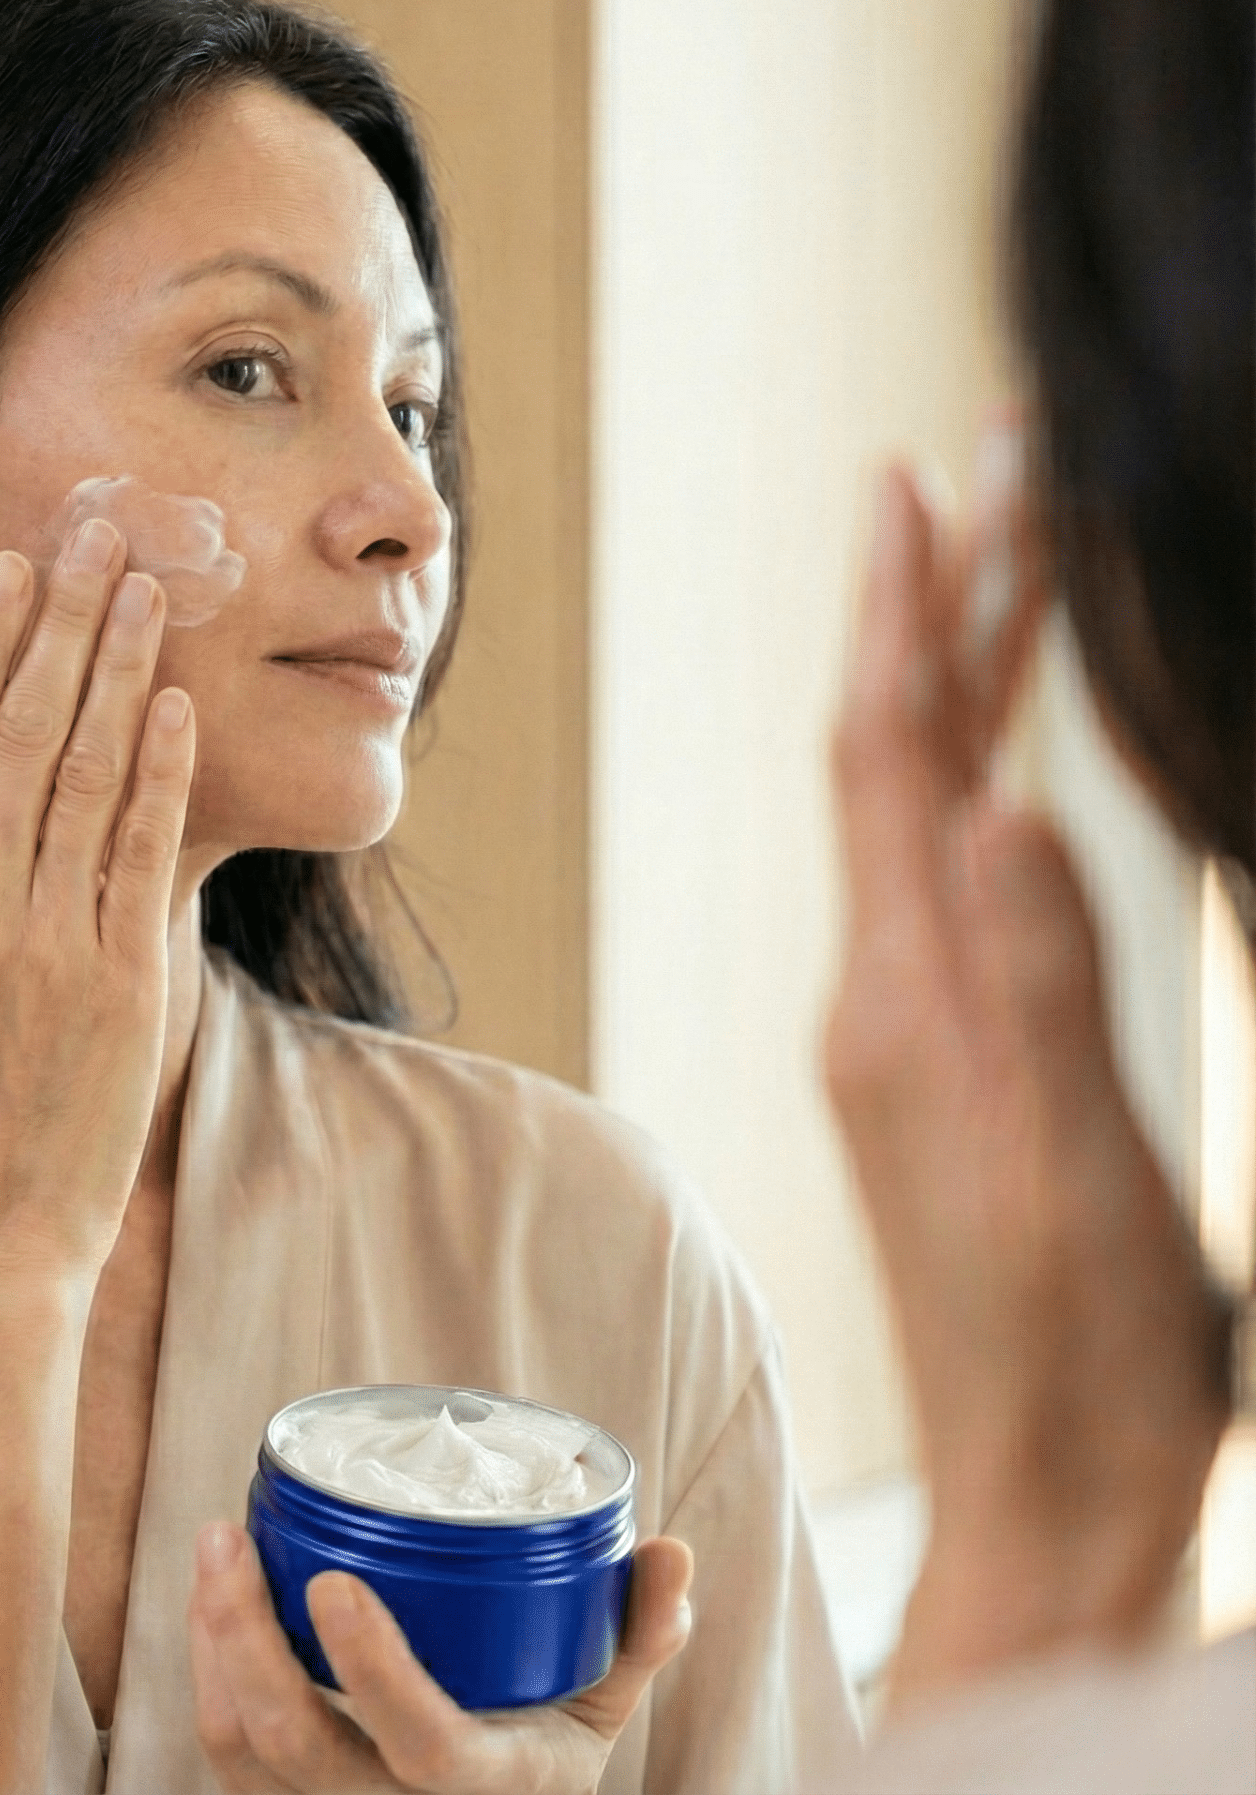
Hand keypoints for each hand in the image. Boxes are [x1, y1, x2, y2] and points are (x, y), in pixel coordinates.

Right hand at [0, 515, 195, 1272]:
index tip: (19, 568)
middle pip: (24, 732)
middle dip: (65, 623)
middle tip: (102, 536)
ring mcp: (47, 940)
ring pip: (88, 774)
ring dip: (122, 672)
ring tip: (150, 591)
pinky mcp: (121, 977)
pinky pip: (142, 851)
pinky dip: (162, 771)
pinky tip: (180, 703)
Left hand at [187, 1521, 692, 1793]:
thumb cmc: (543, 1761)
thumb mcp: (603, 1709)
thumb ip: (637, 1635)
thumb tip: (673, 1551)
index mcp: (490, 1790)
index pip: (423, 1747)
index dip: (373, 1673)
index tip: (334, 1584)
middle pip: (296, 1749)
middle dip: (245, 1640)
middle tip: (227, 1535)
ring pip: (243, 1753)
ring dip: (212, 1645)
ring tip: (215, 1546)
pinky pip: (228, 1753)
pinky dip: (208, 1672)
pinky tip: (210, 1600)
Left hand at [823, 436, 1231, 1703]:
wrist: (1042, 1482)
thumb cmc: (1078, 1352)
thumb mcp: (1078, 1168)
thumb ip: (1041, 989)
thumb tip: (1001, 810)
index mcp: (906, 997)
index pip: (884, 756)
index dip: (900, 612)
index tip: (913, 482)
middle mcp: (881, 990)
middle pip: (894, 756)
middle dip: (936, 610)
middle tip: (981, 475)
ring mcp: (900, 1023)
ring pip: (915, 809)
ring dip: (956, 684)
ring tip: (1005, 570)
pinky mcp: (932, 1061)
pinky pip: (936, 877)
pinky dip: (968, 781)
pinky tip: (1000, 754)